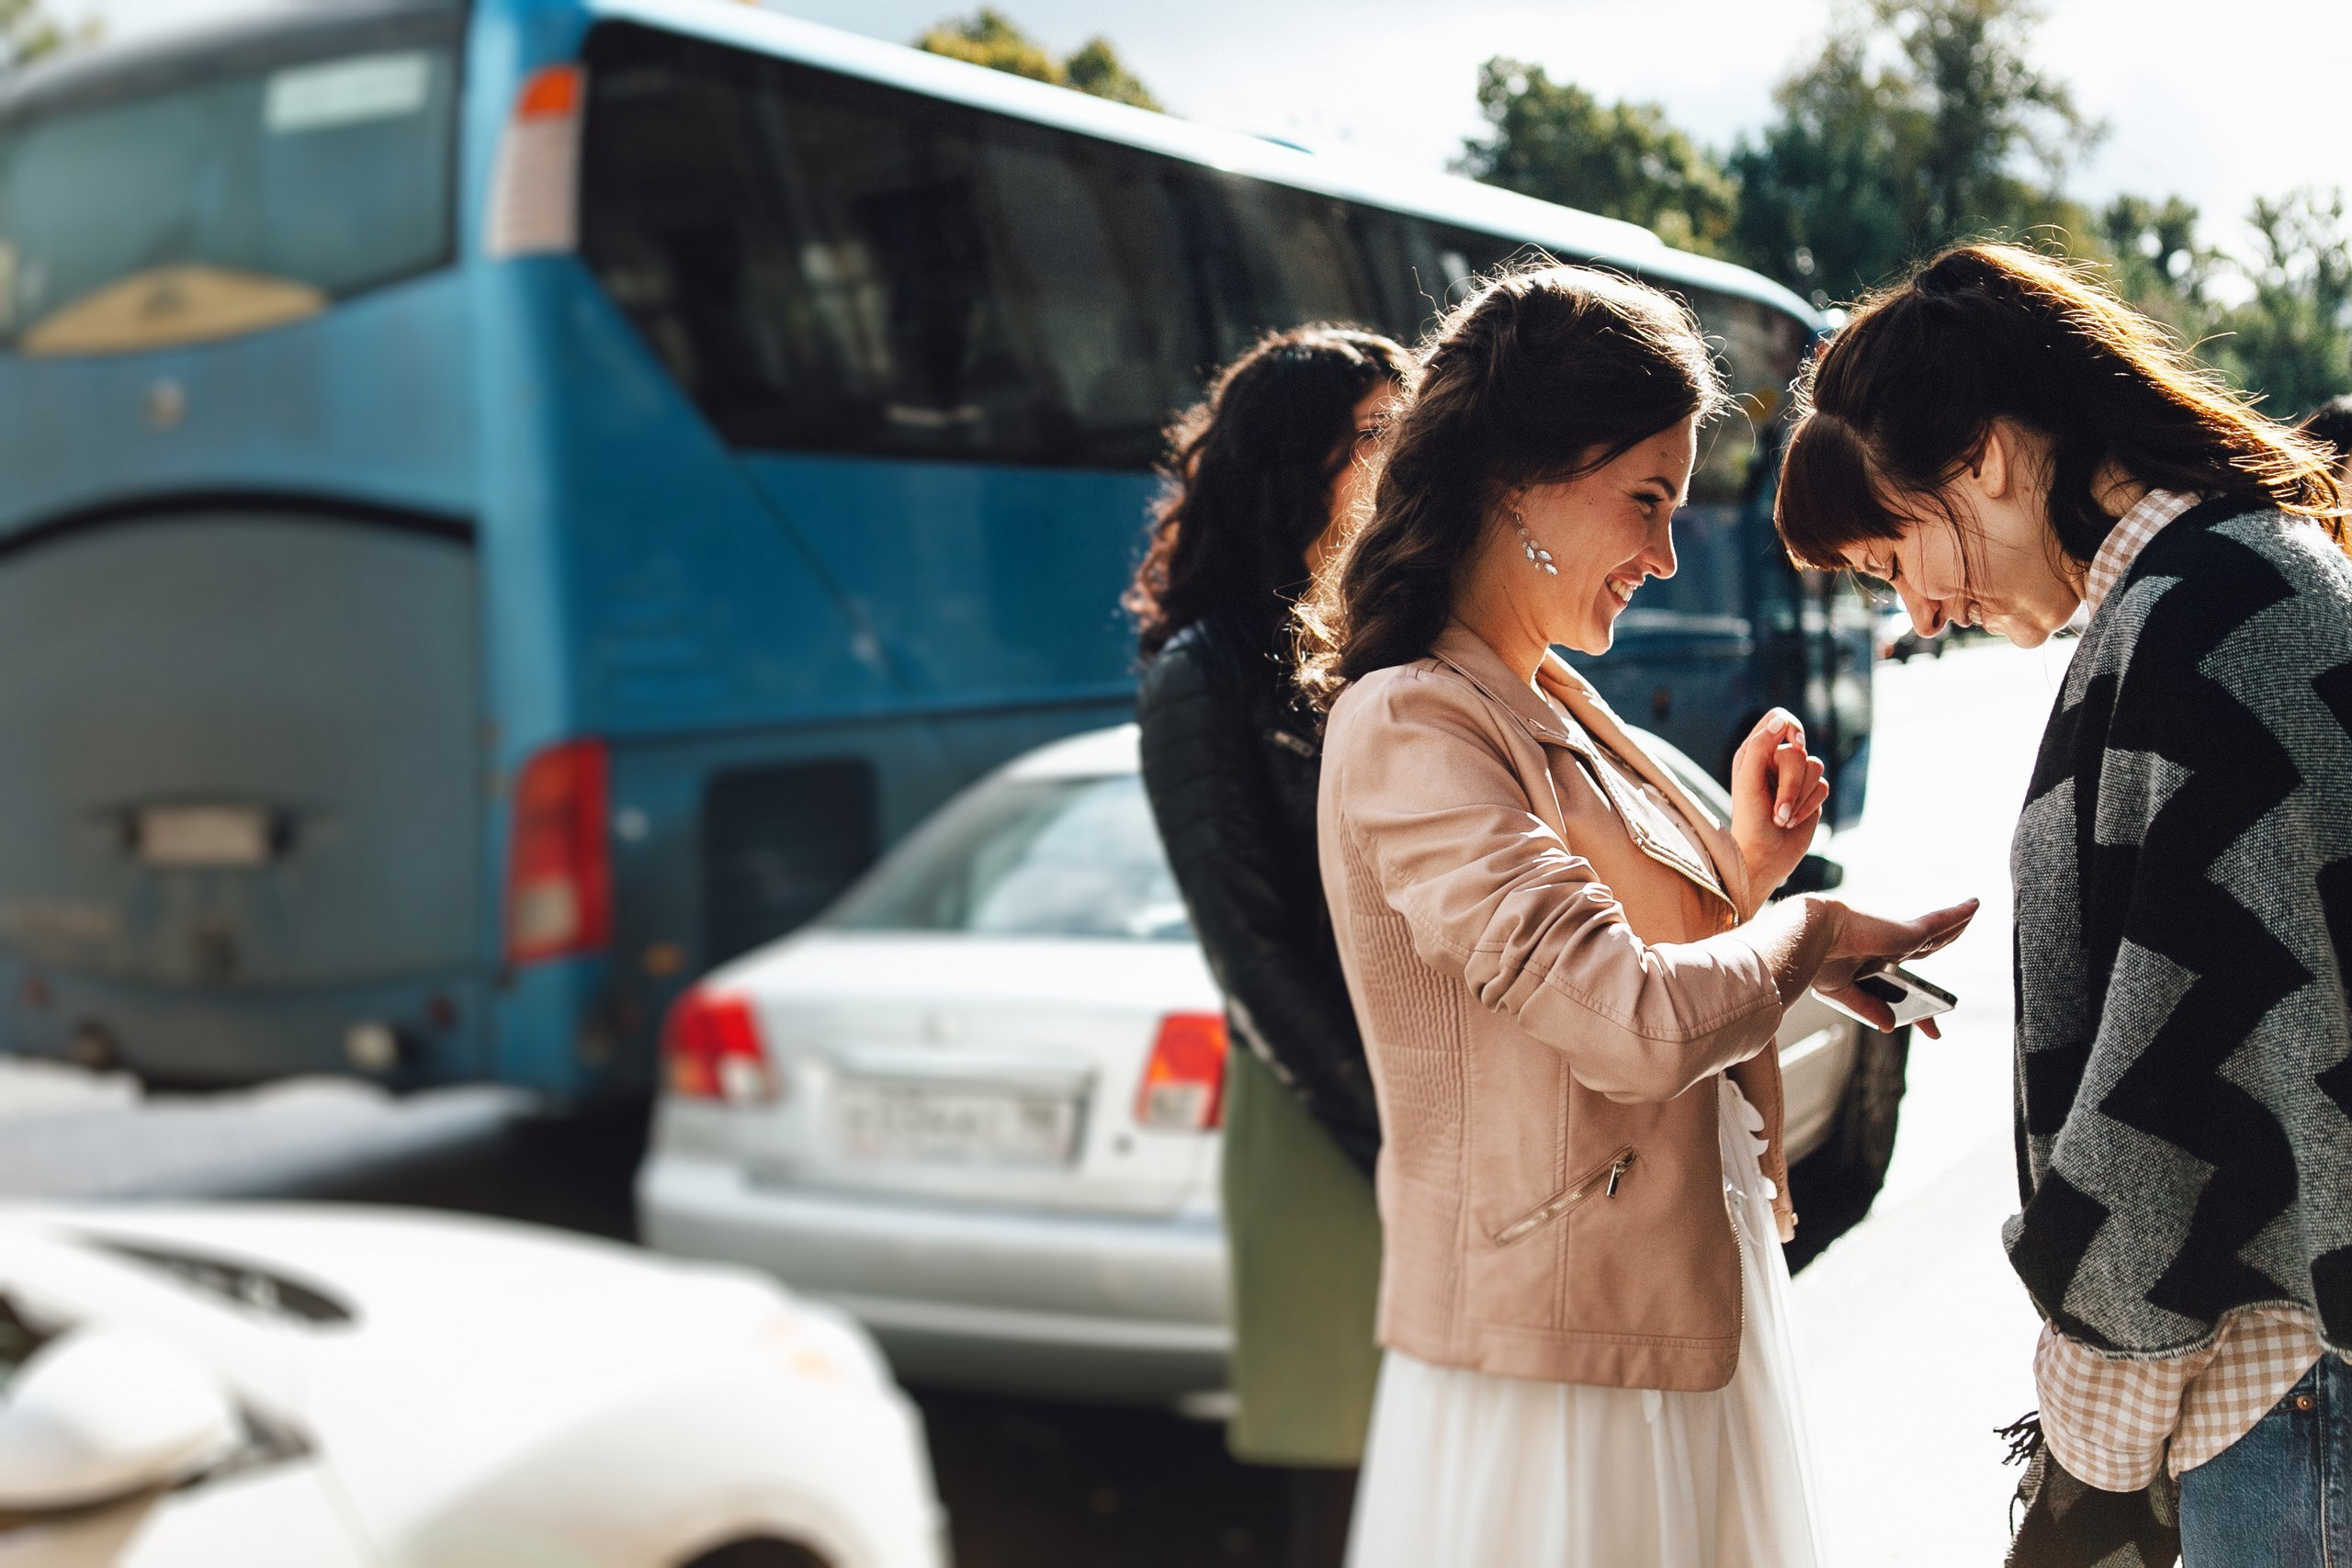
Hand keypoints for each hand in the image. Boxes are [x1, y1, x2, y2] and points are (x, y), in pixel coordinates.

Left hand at [1729, 709, 1830, 904]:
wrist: (1764, 856)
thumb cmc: (1750, 820)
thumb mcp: (1749, 781)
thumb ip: (1760, 747)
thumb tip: (1780, 720)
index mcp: (1754, 752)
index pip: (1778, 718)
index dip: (1790, 725)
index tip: (1795, 744)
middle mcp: (1774, 760)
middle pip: (1799, 751)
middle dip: (1791, 784)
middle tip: (1777, 810)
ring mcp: (1794, 777)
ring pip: (1815, 767)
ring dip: (1800, 797)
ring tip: (1782, 817)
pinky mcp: (1810, 793)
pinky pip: (1823, 786)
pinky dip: (1809, 805)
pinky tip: (1793, 821)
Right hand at [1813, 897, 1978, 1038]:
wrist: (1811, 937)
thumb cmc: (1818, 958)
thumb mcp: (1843, 992)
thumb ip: (1868, 1007)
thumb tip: (1890, 1026)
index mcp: (1874, 962)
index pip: (1905, 983)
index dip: (1921, 1009)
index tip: (1933, 1031)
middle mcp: (1890, 949)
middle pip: (1927, 955)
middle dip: (1947, 969)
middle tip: (1957, 994)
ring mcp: (1902, 939)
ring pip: (1939, 934)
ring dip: (1957, 926)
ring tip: (1971, 915)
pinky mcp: (1910, 932)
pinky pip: (1942, 922)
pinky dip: (1958, 914)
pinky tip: (1972, 906)